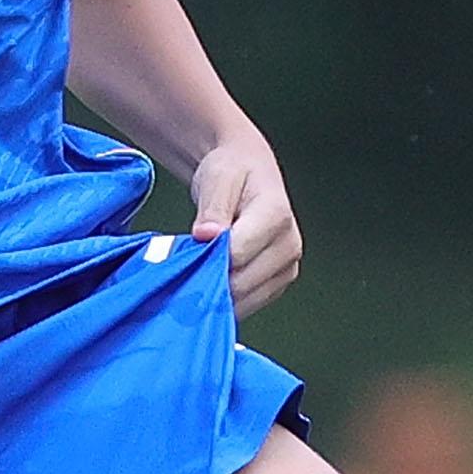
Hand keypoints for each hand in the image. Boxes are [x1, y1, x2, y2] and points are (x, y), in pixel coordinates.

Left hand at [189, 133, 302, 316]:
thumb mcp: (218, 178)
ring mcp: (287, 266)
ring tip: (197, 273)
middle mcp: (289, 245)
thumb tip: (206, 235)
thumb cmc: (232, 171)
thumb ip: (213, 208)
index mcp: (276, 215)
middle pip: (243, 282)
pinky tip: (211, 283)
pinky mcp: (279, 282)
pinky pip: (250, 303)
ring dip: (218, 293)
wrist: (248, 170)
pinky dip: (228, 300)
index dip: (207, 258)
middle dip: (210, 279)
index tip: (183, 255)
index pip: (238, 254)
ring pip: (247, 299)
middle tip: (183, 269)